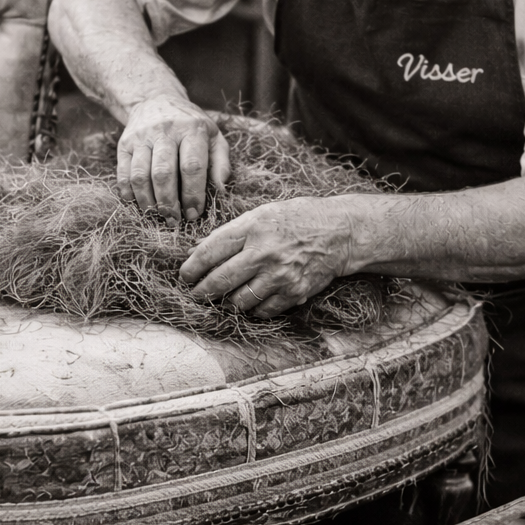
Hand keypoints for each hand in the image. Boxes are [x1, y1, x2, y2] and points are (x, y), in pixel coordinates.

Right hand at [117, 96, 229, 222]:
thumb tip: (220, 189)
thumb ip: (221, 162)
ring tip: (157, 216)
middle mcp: (165, 131)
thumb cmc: (190, 126)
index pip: (192, 166)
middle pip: (163, 173)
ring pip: (140, 176)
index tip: (194, 213)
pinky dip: (129, 194)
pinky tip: (139, 204)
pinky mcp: (124, 143)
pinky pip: (123, 174)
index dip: (192, 194)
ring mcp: (141, 137)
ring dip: (148, 202)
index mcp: (191, 129)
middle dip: (168, 203)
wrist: (155, 100)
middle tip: (174, 221)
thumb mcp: (213, 136)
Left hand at [179, 197, 357, 315]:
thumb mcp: (262, 213)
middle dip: (202, 292)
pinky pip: (262, 310)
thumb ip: (232, 232)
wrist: (340, 232)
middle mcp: (264, 252)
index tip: (184, 275)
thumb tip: (200, 248)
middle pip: (220, 281)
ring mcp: (279, 275)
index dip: (192, 267)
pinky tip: (251, 301)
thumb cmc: (298, 218)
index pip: (211, 251)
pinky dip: (253, 309)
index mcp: (253, 227)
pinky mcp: (293, 292)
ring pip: (239, 301)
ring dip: (228, 302)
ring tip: (225, 298)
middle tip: (196, 295)